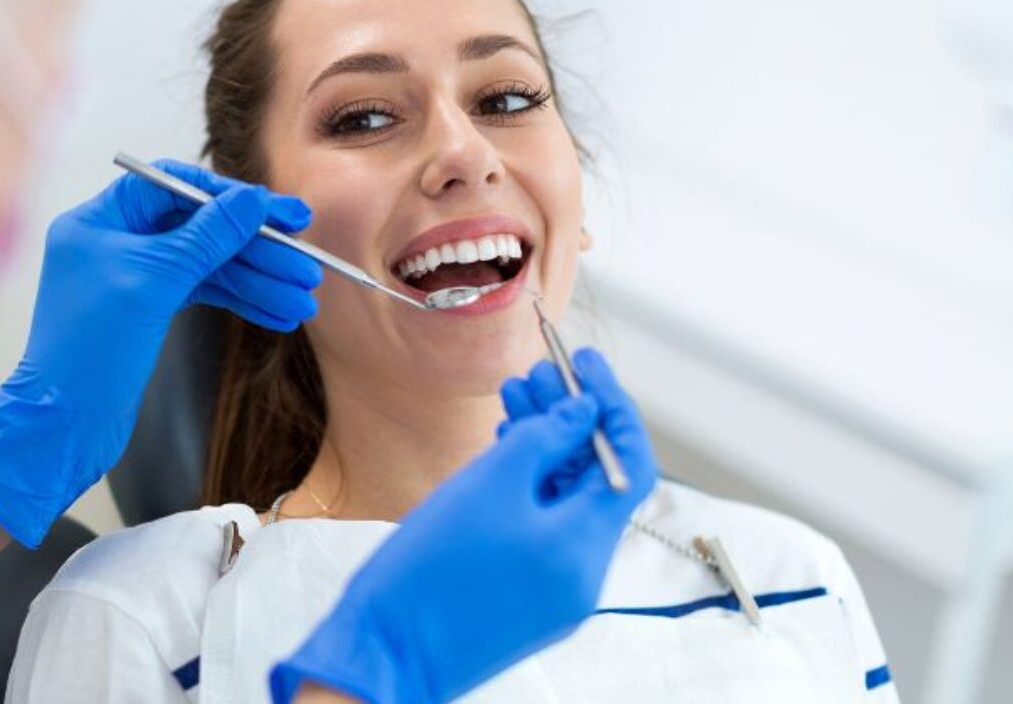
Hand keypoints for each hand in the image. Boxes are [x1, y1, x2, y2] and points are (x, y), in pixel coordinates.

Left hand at [0, 160, 320, 545]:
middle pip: (200, 229)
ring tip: (303, 301)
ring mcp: (132, 278)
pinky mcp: (147, 312)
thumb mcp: (155, 281)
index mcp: (100, 221)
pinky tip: (277, 315)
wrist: (64, 425)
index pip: (176, 188)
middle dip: (256, 250)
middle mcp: (115, 242)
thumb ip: (207, 237)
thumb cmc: (90, 350)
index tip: (281, 212)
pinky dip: (239, 303)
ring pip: (207, 266)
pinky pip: (201, 294)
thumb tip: (251, 200)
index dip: (232, 198)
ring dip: (257, 282)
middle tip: (306, 267)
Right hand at [271, 348, 656, 703]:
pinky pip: (541, 529)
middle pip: (593, 481)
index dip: (610, 406)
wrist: (385, 648)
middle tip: (539, 373)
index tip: (587, 365)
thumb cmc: (430, 571)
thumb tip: (583, 413)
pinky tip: (502, 447)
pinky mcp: (524, 596)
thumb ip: (544, 439)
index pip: (627, 463)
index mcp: (584, 545)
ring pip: (563, 503)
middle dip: (569, 421)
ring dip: (544, 449)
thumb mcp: (489, 484)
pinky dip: (528, 486)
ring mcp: (555, 589)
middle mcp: (582, 572)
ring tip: (512, 397)